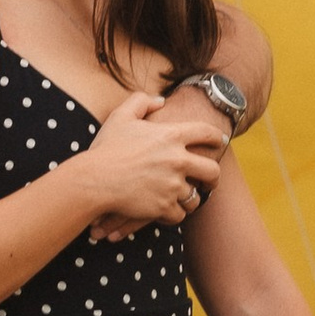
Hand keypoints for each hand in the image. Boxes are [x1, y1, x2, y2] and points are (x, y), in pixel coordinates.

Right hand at [76, 90, 227, 235]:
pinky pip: (179, 215)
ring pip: (195, 198)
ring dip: (190, 199)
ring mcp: (173, 185)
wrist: (94, 179)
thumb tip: (161, 101)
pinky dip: (173, 215)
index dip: (215, 137)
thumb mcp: (121, 116)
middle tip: (210, 181)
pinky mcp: (164, 206)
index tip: (220, 142)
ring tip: (185, 200)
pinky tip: (167, 212)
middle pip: (212, 170)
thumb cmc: (106, 147)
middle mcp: (178, 160)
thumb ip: (141, 101)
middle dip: (213, 177)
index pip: (206, 133)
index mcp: (171, 136)